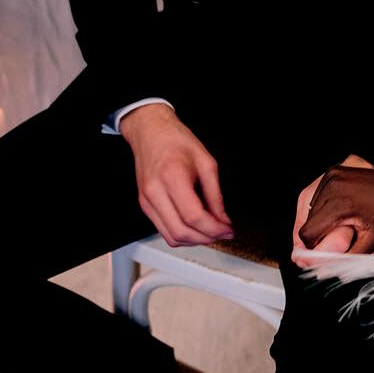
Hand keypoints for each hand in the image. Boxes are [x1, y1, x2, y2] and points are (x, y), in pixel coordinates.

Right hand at [121, 104, 232, 246]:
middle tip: (222, 233)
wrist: (150, 132)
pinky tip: (195, 228)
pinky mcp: (145, 205)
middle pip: (181, 232)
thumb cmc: (176, 141)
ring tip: (210, 231)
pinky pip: (164, 230)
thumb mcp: (207, 163)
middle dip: (206, 238)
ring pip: (171, 236)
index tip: (228, 230)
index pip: (194, 217)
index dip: (214, 229)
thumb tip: (223, 219)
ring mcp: (147, 201)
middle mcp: (155, 192)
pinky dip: (182, 235)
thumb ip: (216, 196)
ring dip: (194, 240)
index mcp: (172, 178)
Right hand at [292, 156, 373, 267]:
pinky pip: (316, 194)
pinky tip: (336, 213)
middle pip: (306, 222)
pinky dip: (321, 207)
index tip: (318, 256)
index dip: (311, 249)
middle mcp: (331, 186)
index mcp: (338, 204)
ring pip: (308, 208)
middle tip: (331, 244)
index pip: (307, 234)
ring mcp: (331, 176)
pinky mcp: (333, 172)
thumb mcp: (373, 240)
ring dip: (317, 221)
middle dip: (316, 236)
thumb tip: (323, 270)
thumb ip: (346, 258)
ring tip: (338, 226)